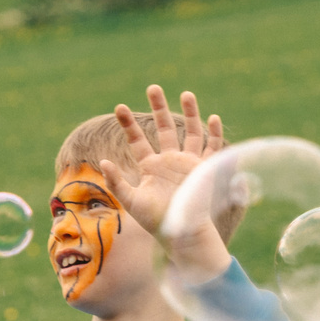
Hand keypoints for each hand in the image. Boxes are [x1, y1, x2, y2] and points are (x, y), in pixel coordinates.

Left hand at [102, 85, 227, 273]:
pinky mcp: (204, 169)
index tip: (119, 107)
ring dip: (190, 113)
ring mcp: (188, 163)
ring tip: (187, 93)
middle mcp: (169, 160)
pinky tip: (213, 118)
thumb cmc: (156, 221)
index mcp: (150, 166)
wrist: (181, 233)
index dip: (128, 124)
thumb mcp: (132, 201)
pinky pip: (212, 148)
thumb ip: (117, 182)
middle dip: (159, 107)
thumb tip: (104, 161)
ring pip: (190, 132)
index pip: (137, 139)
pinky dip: (214, 134)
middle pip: (164, 127)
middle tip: (153, 87)